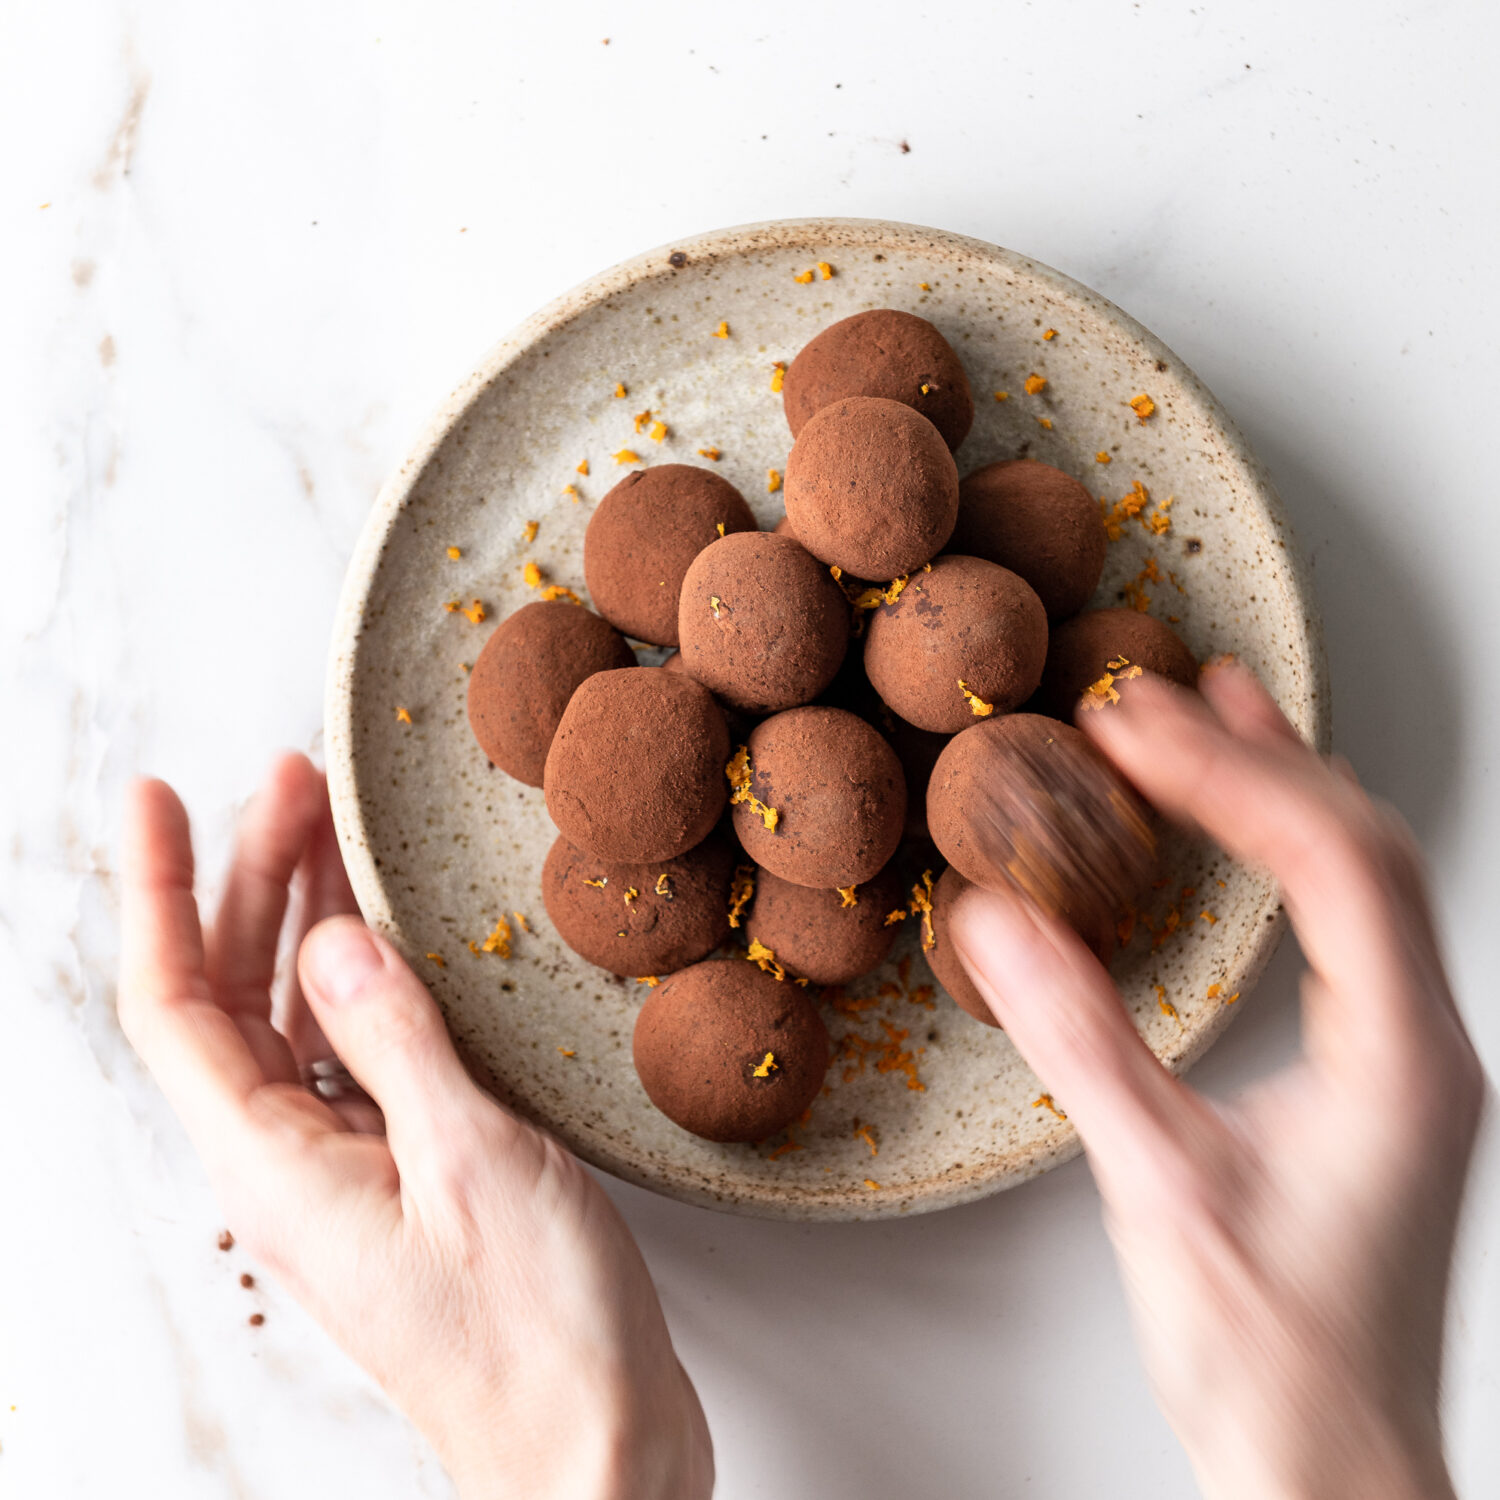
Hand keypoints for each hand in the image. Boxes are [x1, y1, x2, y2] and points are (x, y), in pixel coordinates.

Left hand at [118, 753, 711, 1499]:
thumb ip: (391, 1038)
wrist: (593, 1453)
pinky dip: (366, 984)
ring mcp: (350, 1174)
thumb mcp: (470, 1161)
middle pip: (235, 998)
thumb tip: (329, 937)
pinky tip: (397, 943)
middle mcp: (292, 1167)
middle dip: (251, 879)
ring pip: (297, 1021)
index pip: (175, 1006)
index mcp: (276, 1166)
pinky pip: (359, 1058)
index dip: (157, 891)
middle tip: (290, 781)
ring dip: (308, 923)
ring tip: (334, 831)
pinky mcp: (410, 1180)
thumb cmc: (535, 1332)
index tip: (155, 797)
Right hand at [950, 663, 1483, 1499]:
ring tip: (1214, 709)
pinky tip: (1242, 829)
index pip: (1327, 858)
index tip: (1130, 725)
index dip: (1227, 773)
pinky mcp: (1372, 1077)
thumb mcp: (1157, 1188)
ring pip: (1362, 877)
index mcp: (1397, 1056)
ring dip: (1281, 786)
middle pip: (1359, 844)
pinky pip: (1345, 923)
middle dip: (1254, 754)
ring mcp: (1406, 1057)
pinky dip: (1286, 850)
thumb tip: (992, 921)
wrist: (1333, 1470)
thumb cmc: (1272, 1360)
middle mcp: (1422, 1042)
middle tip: (1156, 692)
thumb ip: (1076, 1040)